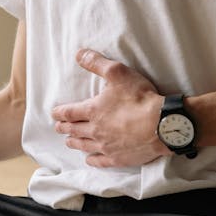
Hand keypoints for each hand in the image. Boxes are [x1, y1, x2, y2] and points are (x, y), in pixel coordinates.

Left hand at [51, 49, 169, 168]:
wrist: (161, 124)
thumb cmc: (139, 98)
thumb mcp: (118, 73)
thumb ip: (97, 63)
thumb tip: (79, 54)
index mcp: (93, 111)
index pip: (69, 112)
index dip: (59, 112)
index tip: (54, 113)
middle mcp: (95, 130)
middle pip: (74, 130)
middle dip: (64, 128)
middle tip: (58, 128)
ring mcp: (106, 146)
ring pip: (84, 146)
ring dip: (74, 143)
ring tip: (69, 142)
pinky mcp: (118, 158)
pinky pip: (100, 161)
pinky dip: (92, 160)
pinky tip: (89, 159)